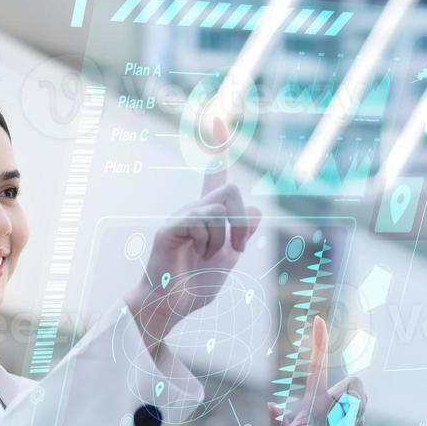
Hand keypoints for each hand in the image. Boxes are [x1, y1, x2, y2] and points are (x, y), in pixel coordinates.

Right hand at [124, 117, 262, 352]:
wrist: (172, 307)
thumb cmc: (195, 286)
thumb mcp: (228, 259)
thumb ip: (242, 235)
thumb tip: (256, 209)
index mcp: (206, 214)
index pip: (214, 175)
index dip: (217, 147)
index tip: (217, 118)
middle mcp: (192, 209)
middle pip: (231, 191)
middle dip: (242, 222)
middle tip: (238, 248)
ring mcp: (180, 216)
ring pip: (220, 208)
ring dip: (224, 239)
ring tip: (207, 257)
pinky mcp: (170, 227)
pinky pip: (203, 220)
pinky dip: (208, 242)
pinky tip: (194, 255)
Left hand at [253, 315, 366, 425]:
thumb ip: (279, 424)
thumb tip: (271, 405)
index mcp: (311, 399)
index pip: (317, 366)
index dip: (319, 343)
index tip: (318, 318)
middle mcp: (323, 400)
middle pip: (353, 384)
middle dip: (356, 399)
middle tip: (340, 421)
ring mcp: (334, 410)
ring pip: (360, 400)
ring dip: (357, 414)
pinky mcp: (341, 422)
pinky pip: (360, 416)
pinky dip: (355, 425)